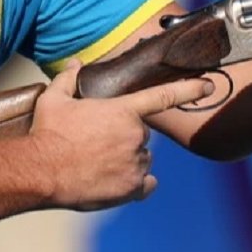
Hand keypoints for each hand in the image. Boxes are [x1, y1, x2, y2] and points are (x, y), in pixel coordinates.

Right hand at [28, 59, 211, 211]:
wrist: (42, 171)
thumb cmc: (48, 133)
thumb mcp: (54, 100)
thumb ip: (69, 79)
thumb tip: (75, 63)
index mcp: (122, 111)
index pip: (162, 96)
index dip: (189, 88)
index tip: (209, 85)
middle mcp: (135, 136)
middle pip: (140, 133)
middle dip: (123, 135)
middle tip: (95, 142)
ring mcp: (136, 163)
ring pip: (140, 158)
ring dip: (125, 159)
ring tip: (96, 162)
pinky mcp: (132, 187)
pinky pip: (145, 184)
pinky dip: (135, 183)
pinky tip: (113, 180)